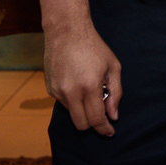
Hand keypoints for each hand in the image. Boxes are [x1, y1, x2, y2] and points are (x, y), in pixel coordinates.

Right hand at [38, 0, 121, 136]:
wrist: (66, 32)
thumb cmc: (94, 47)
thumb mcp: (113, 67)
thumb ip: (116, 93)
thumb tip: (113, 115)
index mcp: (89, 87)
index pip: (96, 119)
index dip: (104, 129)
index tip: (110, 132)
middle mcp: (71, 92)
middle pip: (81, 125)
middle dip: (93, 125)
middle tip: (103, 117)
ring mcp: (58, 91)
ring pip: (72, 114)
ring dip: (83, 110)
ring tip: (91, 91)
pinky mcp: (50, 89)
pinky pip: (64, 103)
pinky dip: (74, 101)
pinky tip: (78, 84)